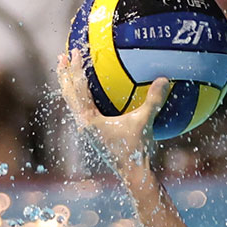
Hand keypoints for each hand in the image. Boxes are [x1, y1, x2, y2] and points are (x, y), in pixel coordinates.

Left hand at [57, 48, 168, 178]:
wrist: (134, 175)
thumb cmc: (137, 150)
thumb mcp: (145, 122)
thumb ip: (154, 100)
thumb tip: (164, 78)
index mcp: (90, 119)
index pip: (79, 88)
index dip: (77, 68)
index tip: (74, 51)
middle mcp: (83, 124)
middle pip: (68, 94)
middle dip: (64, 74)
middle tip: (61, 56)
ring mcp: (86, 130)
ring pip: (72, 103)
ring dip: (69, 86)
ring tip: (68, 72)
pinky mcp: (93, 134)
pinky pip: (81, 111)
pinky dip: (79, 98)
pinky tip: (87, 95)